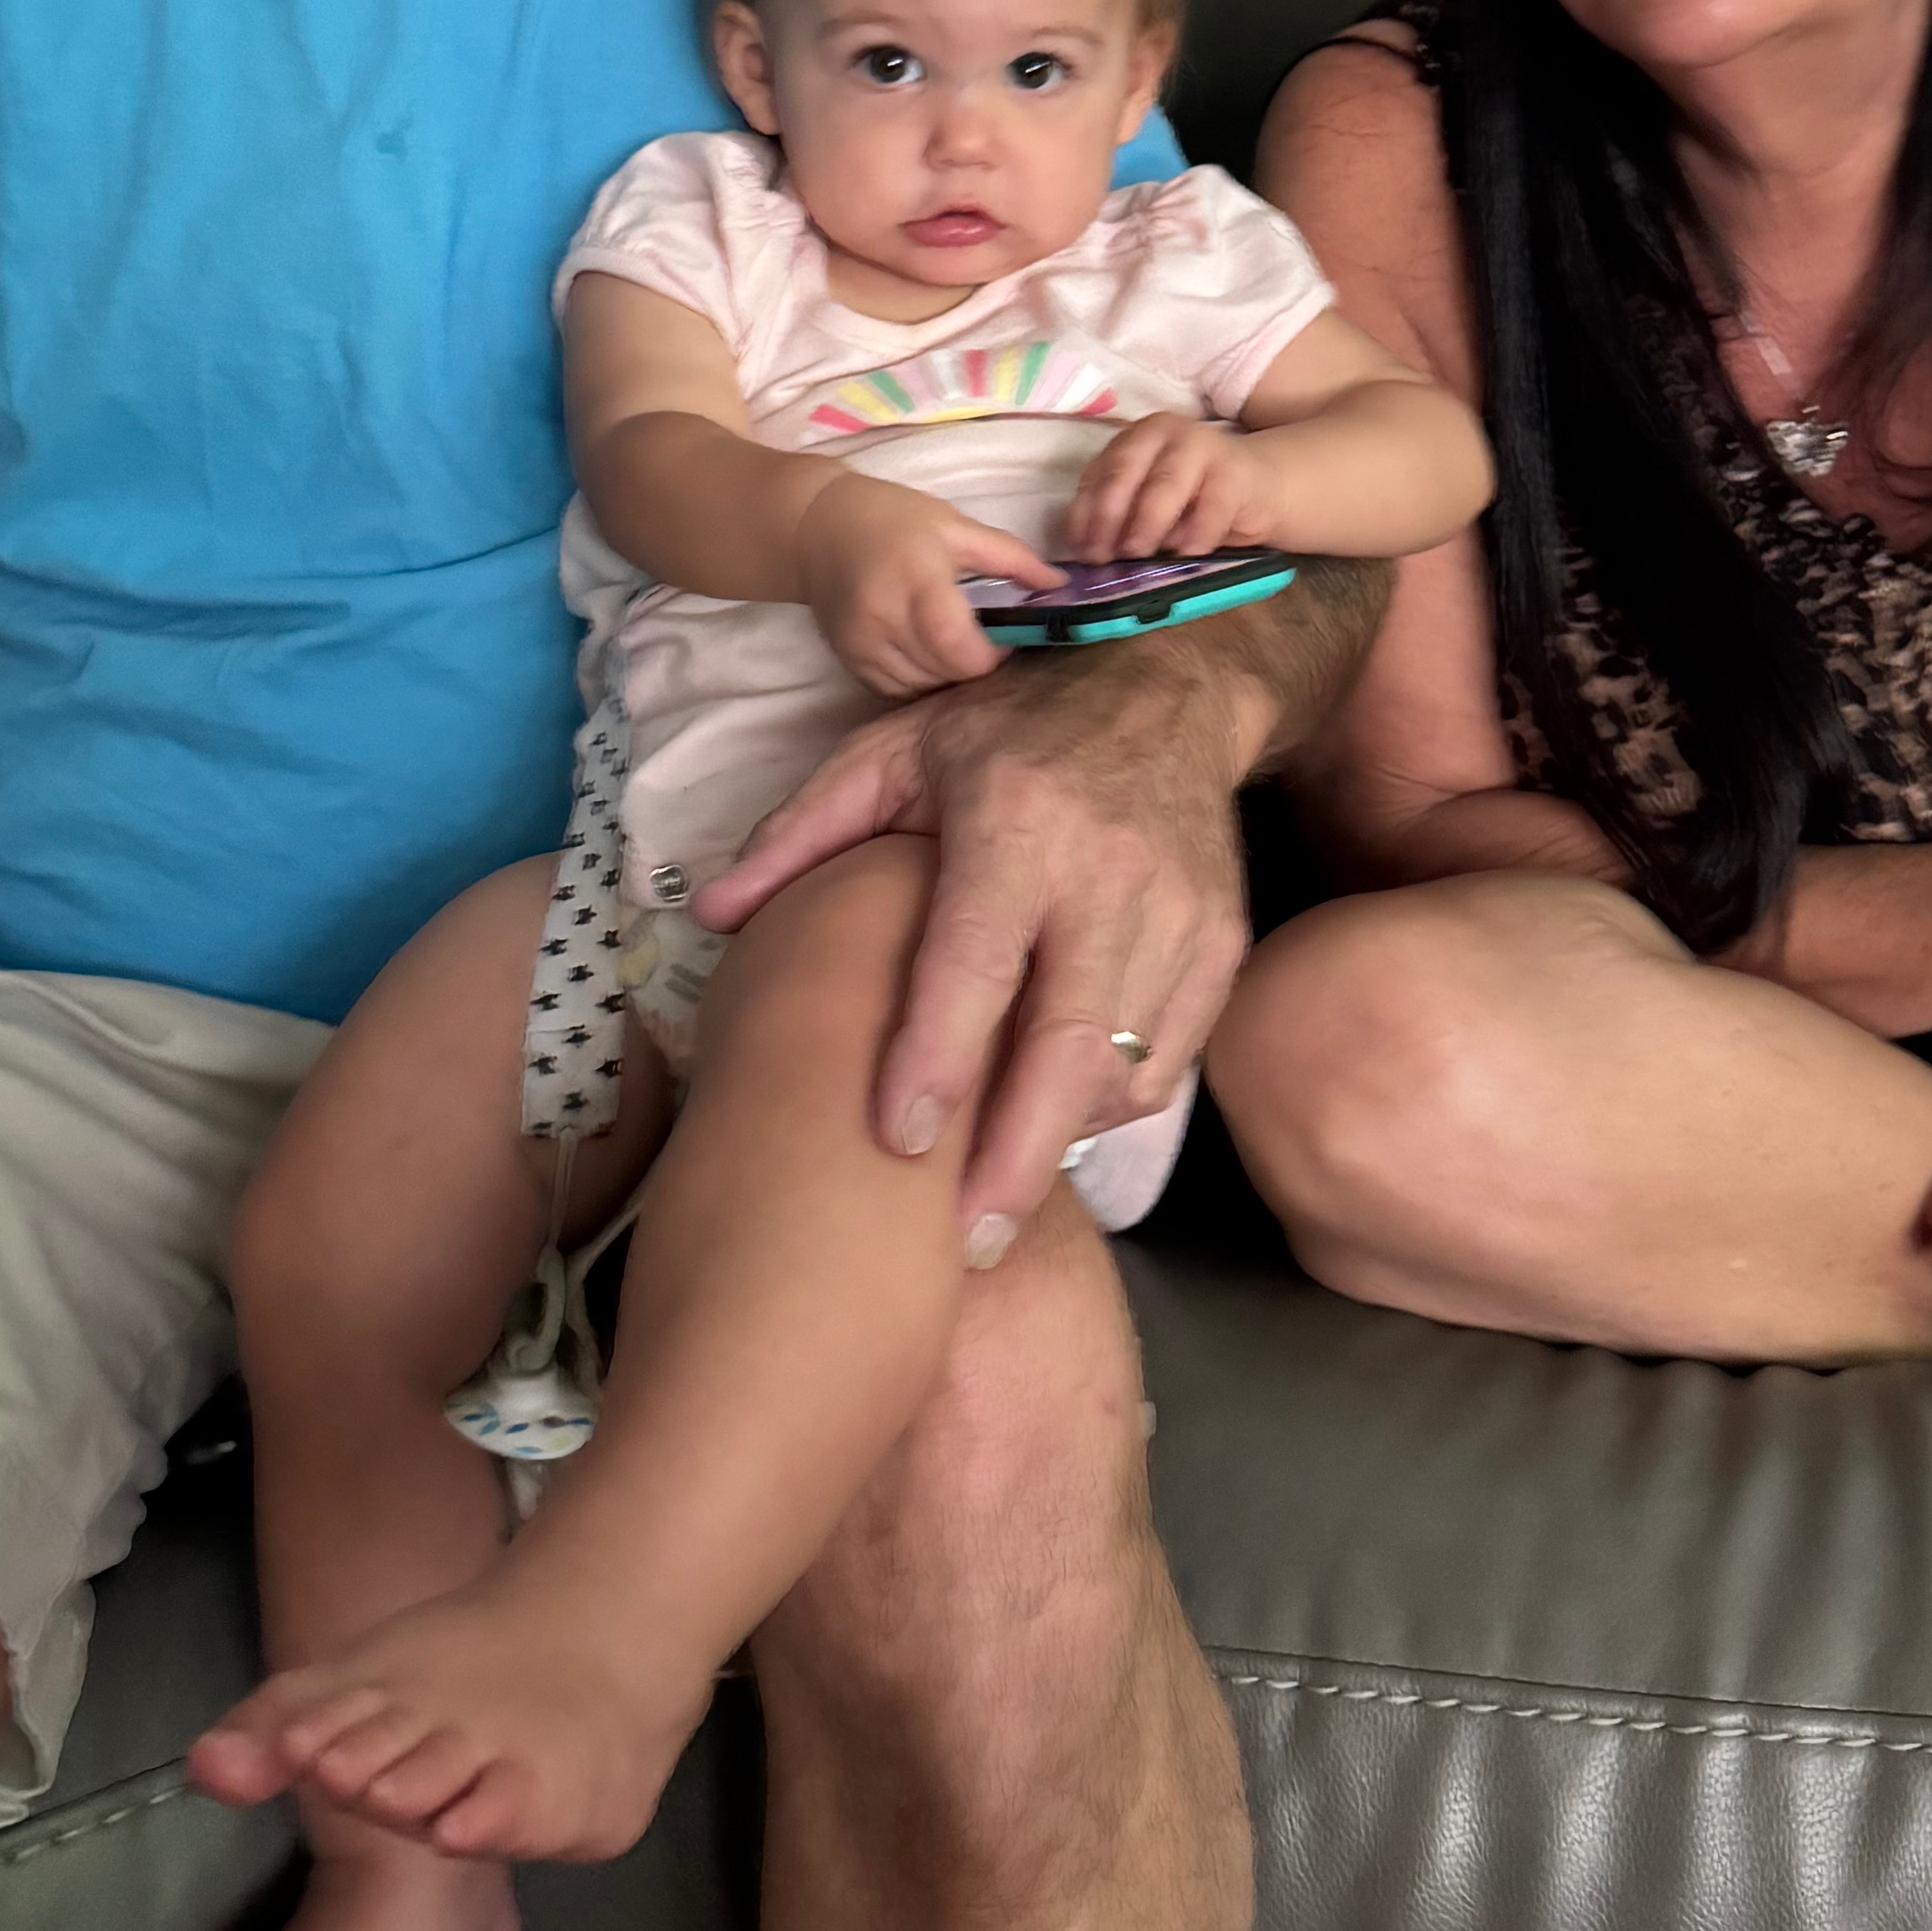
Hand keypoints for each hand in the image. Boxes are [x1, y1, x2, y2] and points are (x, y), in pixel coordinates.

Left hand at [694, 638, 1252, 1256]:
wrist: (1168, 686)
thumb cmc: (1008, 727)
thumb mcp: (892, 749)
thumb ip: (800, 833)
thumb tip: (710, 915)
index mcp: (1016, 822)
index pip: (977, 959)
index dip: (940, 1054)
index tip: (900, 1139)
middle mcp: (1109, 872)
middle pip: (1069, 1043)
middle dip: (1017, 1155)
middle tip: (965, 1243)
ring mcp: (1180, 913)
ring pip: (1124, 1067)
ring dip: (1059, 1141)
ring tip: (995, 1191)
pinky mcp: (1221, 943)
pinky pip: (1168, 1060)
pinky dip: (1112, 1106)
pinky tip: (1057, 1120)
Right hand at [790, 474, 1060, 700]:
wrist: (816, 528)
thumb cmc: (893, 519)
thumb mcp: (955, 525)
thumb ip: (1011, 557)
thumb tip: (1062, 586)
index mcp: (917, 578)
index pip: (959, 646)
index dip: (992, 655)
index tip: (1005, 637)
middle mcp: (884, 618)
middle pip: (945, 674)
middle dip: (974, 665)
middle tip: (984, 640)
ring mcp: (862, 645)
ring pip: (922, 688)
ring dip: (948, 676)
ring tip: (953, 643)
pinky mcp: (849, 661)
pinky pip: (897, 691)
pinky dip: (920, 679)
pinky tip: (926, 652)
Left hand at [1061, 413, 1285, 564]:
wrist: (1261, 486)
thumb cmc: (1196, 498)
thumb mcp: (1151, 502)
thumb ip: (1123, 516)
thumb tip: (1092, 554)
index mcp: (1134, 439)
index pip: (1098, 474)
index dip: (1084, 514)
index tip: (1080, 550)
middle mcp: (1163, 432)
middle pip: (1124, 472)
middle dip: (1109, 517)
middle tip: (1103, 556)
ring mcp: (1201, 447)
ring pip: (1164, 484)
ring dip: (1147, 523)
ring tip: (1137, 554)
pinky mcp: (1235, 471)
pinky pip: (1211, 505)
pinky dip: (1196, 532)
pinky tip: (1185, 553)